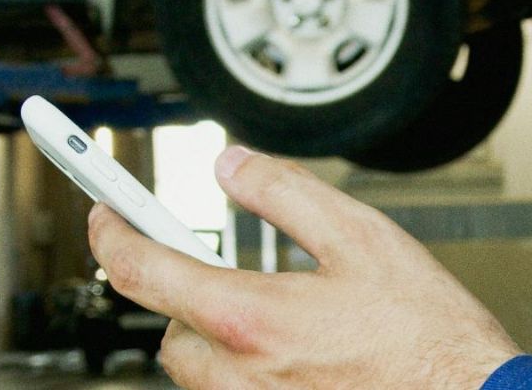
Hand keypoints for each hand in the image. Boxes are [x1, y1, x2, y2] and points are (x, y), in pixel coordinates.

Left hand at [87, 145, 522, 388]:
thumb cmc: (428, 334)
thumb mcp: (361, 236)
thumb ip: (284, 191)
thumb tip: (230, 163)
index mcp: (249, 318)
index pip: (140, 271)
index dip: (109, 233)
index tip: (103, 211)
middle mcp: (237, 377)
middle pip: (168, 328)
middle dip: (188, 294)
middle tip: (234, 269)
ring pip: (198, 369)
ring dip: (217, 338)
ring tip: (285, 317)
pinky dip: (247, 371)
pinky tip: (303, 355)